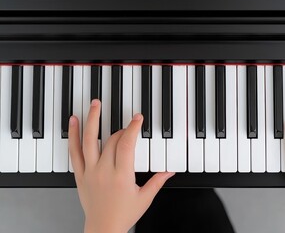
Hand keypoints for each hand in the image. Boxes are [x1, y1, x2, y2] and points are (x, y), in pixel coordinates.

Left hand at [69, 99, 174, 232]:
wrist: (103, 228)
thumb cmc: (122, 215)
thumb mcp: (145, 198)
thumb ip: (158, 181)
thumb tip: (170, 171)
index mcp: (121, 175)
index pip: (126, 145)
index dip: (132, 128)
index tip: (137, 118)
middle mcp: (104, 171)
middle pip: (111, 141)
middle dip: (121, 128)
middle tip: (128, 122)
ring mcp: (90, 171)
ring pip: (89, 140)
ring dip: (92, 120)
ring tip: (95, 104)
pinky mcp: (80, 174)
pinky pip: (74, 152)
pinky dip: (73, 135)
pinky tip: (74, 122)